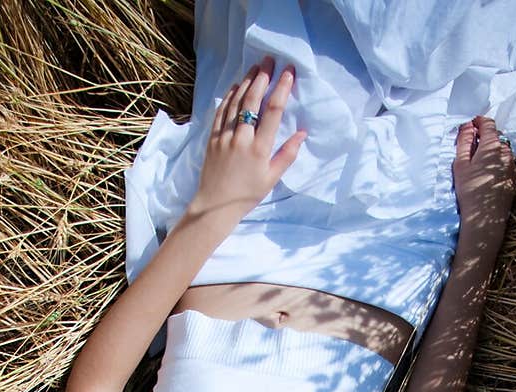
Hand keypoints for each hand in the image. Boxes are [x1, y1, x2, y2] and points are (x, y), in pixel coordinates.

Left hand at [188, 56, 307, 225]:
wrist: (215, 207)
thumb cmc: (247, 195)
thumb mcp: (271, 179)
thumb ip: (287, 155)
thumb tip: (302, 133)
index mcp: (260, 149)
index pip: (273, 111)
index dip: (282, 88)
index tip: (288, 72)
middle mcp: (242, 138)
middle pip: (253, 100)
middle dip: (263, 77)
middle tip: (270, 61)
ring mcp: (225, 136)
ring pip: (237, 102)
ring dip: (247, 82)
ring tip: (256, 68)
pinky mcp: (212, 138)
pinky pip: (222, 111)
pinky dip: (230, 95)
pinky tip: (237, 86)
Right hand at [453, 116, 515, 255]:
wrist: (485, 219)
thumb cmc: (469, 191)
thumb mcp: (460, 165)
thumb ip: (464, 142)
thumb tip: (467, 126)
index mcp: (492, 145)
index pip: (488, 123)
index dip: (479, 121)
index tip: (471, 124)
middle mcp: (506, 152)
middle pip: (496, 137)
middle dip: (484, 138)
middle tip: (471, 147)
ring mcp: (511, 165)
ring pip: (501, 151)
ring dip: (491, 152)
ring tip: (479, 164)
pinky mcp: (513, 178)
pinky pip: (505, 164)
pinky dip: (497, 164)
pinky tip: (487, 176)